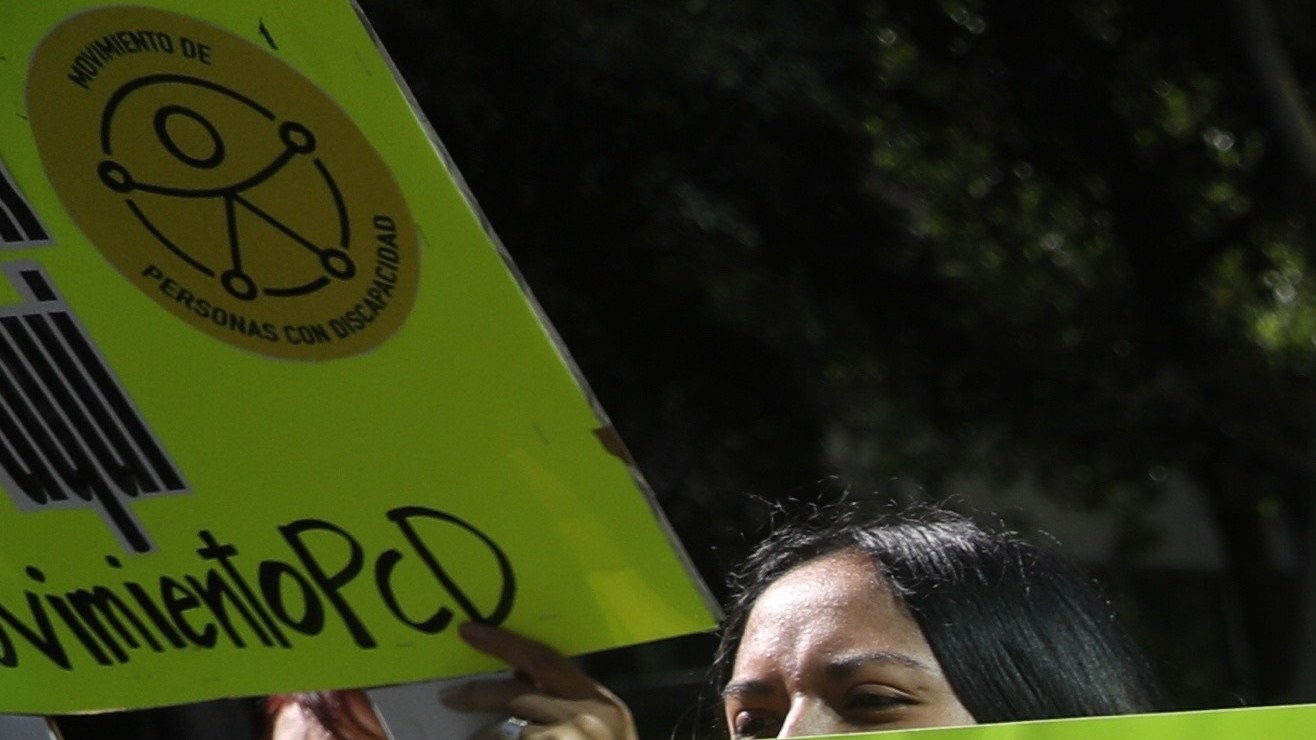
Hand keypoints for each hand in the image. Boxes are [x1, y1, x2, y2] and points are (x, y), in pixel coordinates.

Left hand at [439, 623, 639, 739]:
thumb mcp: (604, 728)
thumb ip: (571, 703)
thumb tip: (518, 676)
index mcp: (600, 702)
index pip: (546, 660)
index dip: (505, 643)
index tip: (470, 632)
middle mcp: (587, 717)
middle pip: (517, 694)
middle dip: (478, 693)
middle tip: (449, 696)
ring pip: (505, 734)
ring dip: (484, 739)